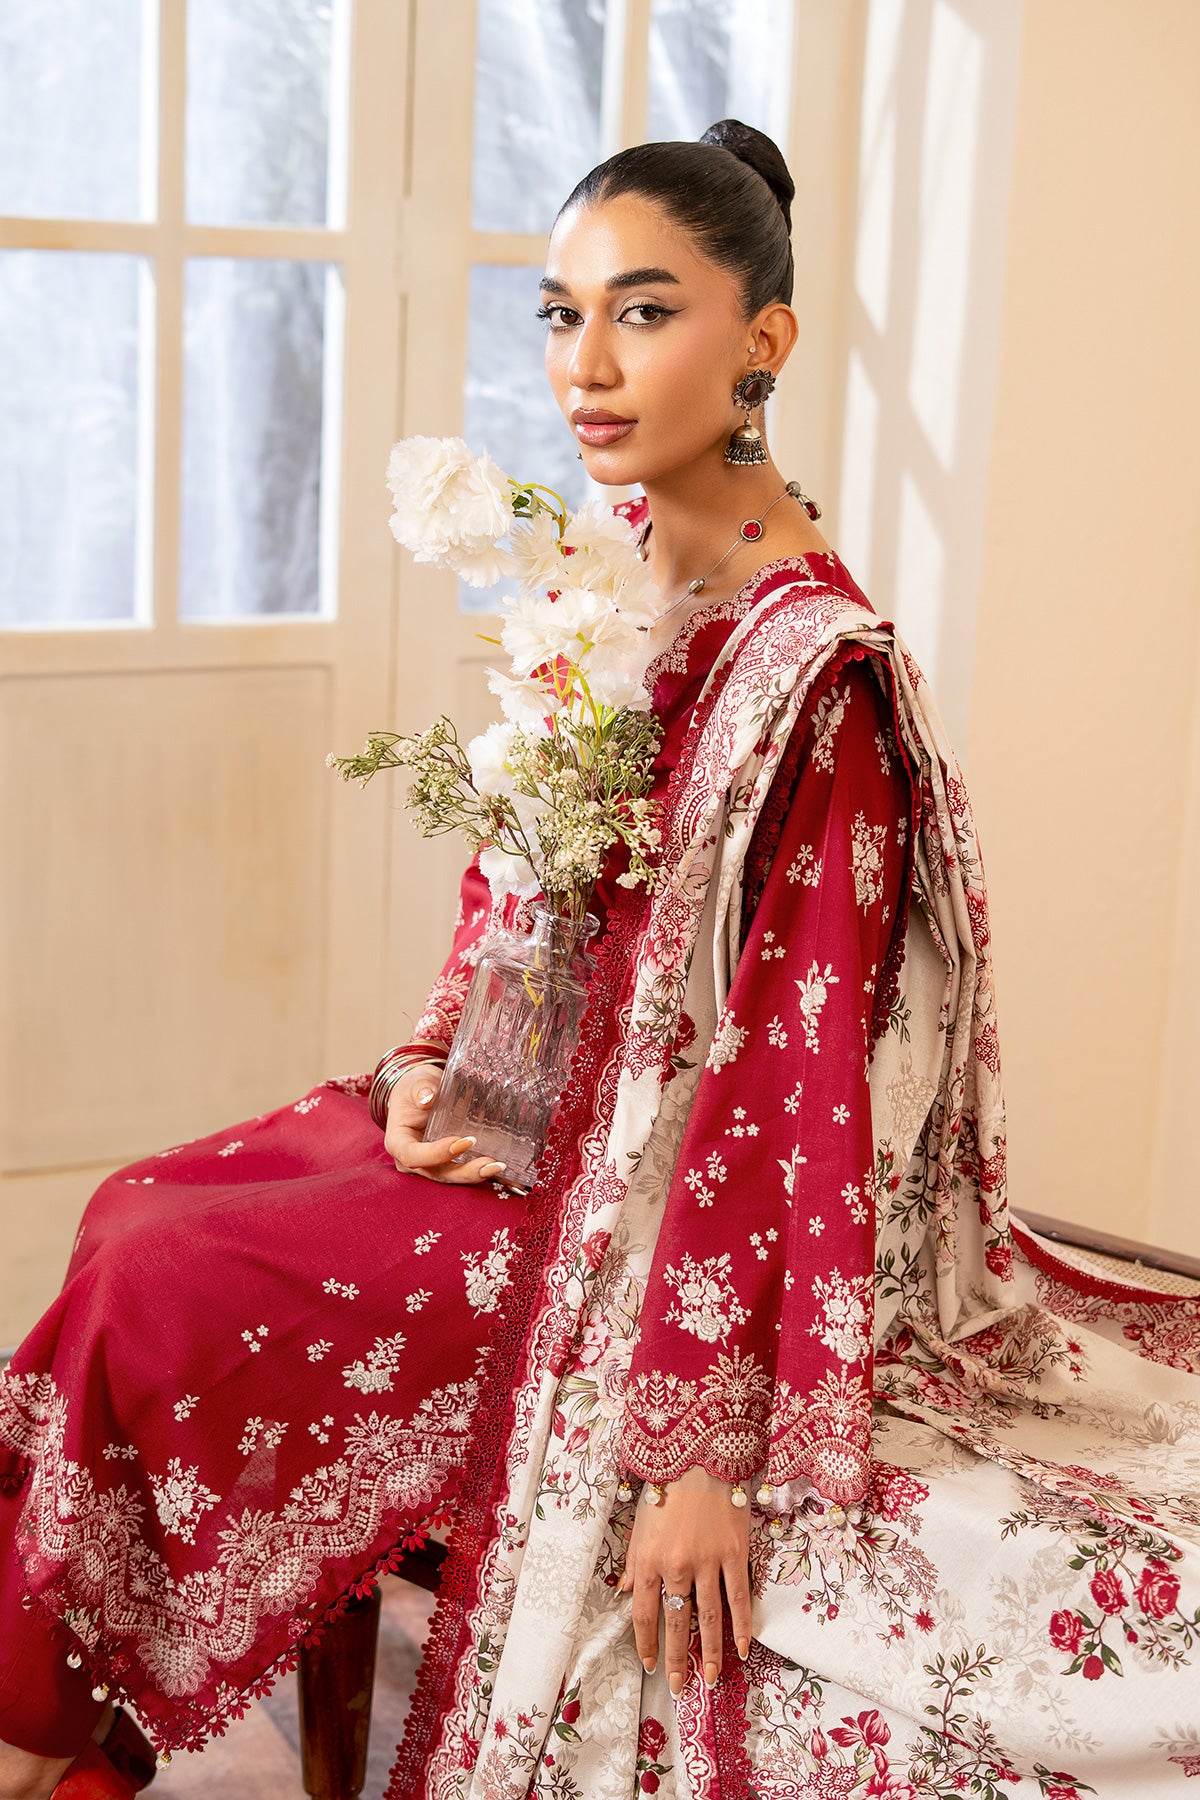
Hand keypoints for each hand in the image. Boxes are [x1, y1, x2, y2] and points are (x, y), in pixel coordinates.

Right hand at [384, 1063, 507, 1183]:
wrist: (422, 1092)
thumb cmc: (414, 1088)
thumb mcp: (416, 1083)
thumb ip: (421, 1089)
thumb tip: (428, 1097)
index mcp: (399, 1142)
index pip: (414, 1156)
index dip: (437, 1154)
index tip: (461, 1142)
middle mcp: (414, 1160)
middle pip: (437, 1173)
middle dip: (464, 1172)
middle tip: (489, 1163)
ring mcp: (432, 1164)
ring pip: (453, 1176)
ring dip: (476, 1175)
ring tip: (499, 1167)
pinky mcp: (449, 1163)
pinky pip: (465, 1170)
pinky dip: (484, 1172)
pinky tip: (506, 1173)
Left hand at [619, 1464, 751, 1693]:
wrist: (699, 1456)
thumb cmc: (666, 1488)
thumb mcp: (640, 1525)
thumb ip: (635, 1564)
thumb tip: (627, 1593)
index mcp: (648, 1560)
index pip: (644, 1614)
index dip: (647, 1643)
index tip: (650, 1664)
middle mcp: (676, 1566)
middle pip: (676, 1623)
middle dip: (676, 1658)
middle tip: (679, 1686)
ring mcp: (708, 1562)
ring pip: (709, 1618)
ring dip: (710, 1652)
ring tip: (710, 1678)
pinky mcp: (735, 1554)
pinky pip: (739, 1597)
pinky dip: (742, 1626)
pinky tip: (741, 1648)